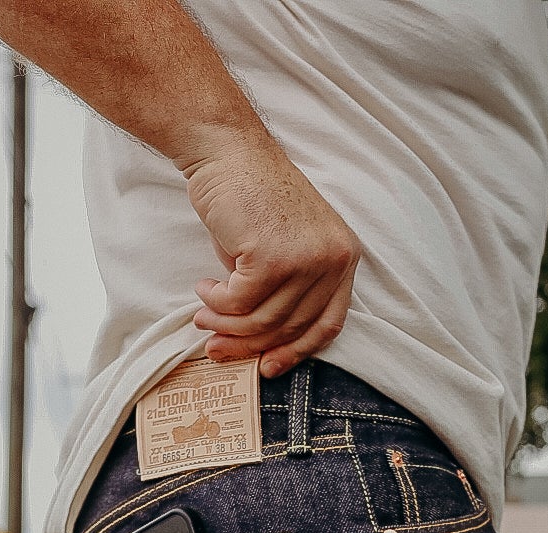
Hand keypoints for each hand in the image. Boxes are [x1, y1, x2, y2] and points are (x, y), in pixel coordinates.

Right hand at [183, 128, 360, 378]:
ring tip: (203, 314)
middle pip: (290, 328)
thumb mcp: (283, 251)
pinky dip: (217, 302)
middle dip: (247, 343)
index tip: (267, 366)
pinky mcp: (273, 258)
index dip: (295, 352)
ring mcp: (306, 259)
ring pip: (262, 320)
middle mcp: (333, 260)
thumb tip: (260, 345)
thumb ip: (284, 294)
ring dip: (225, 323)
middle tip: (215, 347)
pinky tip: (204, 288)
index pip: (326, 324)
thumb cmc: (251, 198)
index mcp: (344, 258)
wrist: (228, 150)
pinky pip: (240, 303)